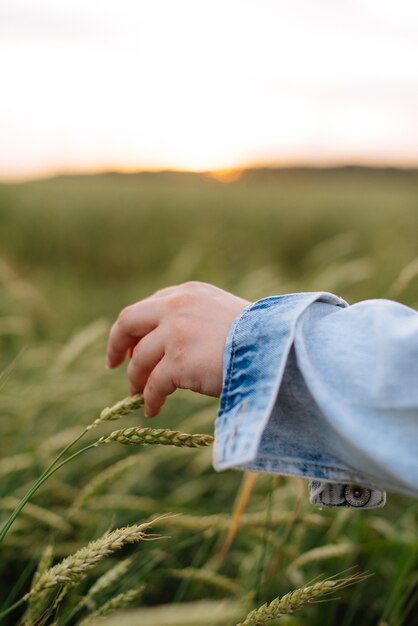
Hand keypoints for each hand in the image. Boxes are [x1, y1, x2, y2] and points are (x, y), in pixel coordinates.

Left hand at [106, 281, 249, 416]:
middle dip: (117, 344)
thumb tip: (176, 342)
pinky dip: (150, 399)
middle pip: (129, 322)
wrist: (277, 349)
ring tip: (137, 396)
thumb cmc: (260, 337)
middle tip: (114, 364)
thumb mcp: (225, 314)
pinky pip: (153, 385)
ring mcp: (175, 333)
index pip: (150, 306)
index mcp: (188, 293)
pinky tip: (152, 409)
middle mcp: (176, 306)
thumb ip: (197, 319)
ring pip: (139, 359)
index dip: (136, 328)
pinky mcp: (177, 361)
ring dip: (136, 379)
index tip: (131, 344)